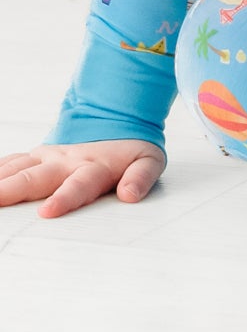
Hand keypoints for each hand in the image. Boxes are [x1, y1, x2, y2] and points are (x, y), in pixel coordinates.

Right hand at [0, 139, 165, 218]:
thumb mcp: (148, 161)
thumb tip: (130, 195)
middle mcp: (66, 162)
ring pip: (17, 168)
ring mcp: (47, 157)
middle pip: (36, 177)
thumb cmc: (130, 150)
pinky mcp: (34, 156)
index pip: (79, 185)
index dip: (64, 198)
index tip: (48, 211)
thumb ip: (141, 178)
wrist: (118, 120)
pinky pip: (10, 163)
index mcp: (94, 167)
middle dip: (13, 190)